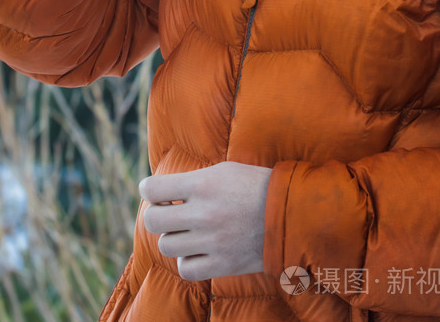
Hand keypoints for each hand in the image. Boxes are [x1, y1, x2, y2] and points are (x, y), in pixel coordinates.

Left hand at [139, 161, 270, 281]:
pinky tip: (198, 251)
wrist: (291, 213)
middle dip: (157, 216)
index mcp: (202, 184)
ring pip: (166, 246)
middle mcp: (203, 213)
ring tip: (188, 231)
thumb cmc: (254, 185)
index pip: (152, 189)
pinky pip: (186, 269)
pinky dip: (187, 261)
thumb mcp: (223, 170)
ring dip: (173, 238)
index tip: (156, 192)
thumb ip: (192, 180)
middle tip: (170, 213)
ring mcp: (212, 241)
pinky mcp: (223, 264)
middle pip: (152, 221)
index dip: (148, 190)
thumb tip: (162, 190)